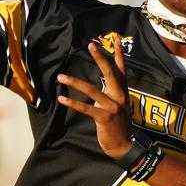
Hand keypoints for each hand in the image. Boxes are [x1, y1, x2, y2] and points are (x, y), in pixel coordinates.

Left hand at [57, 37, 134, 159]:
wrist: (125, 145)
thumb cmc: (118, 125)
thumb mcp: (118, 106)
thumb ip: (110, 94)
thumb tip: (99, 87)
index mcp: (122, 92)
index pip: (121, 70)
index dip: (119, 55)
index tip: (117, 39)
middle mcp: (119, 97)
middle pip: (110, 73)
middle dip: (101, 58)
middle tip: (91, 45)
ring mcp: (112, 107)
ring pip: (92, 90)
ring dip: (75, 82)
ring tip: (61, 76)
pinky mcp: (104, 118)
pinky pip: (86, 108)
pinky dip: (73, 103)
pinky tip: (62, 98)